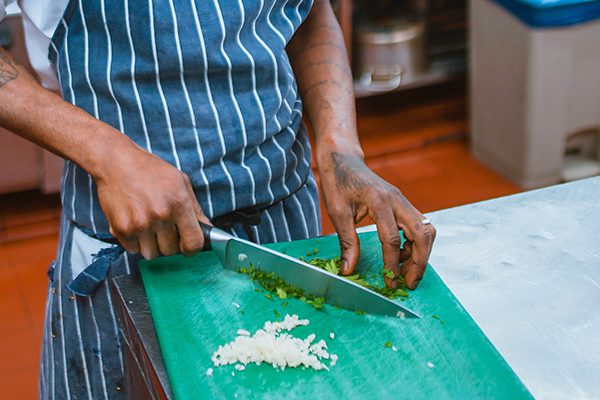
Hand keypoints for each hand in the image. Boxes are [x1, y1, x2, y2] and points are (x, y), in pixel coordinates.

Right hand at [93, 143, 209, 259]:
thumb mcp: (180, 182)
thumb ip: (195, 209)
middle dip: (169, 243)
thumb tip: (207, 229)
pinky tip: (135, 225)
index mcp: (179, 204)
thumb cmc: (149, 170)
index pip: (193, 243)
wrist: (115, 162)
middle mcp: (160, 216)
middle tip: (163, 228)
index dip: (192, 248)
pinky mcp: (120, 229)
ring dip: (151, 245)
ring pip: (151, 254)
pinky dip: (135, 242)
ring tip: (148, 226)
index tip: (187, 246)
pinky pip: (133, 249)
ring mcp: (139, 224)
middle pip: (171, 251)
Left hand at [318, 151, 434, 289]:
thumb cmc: (338, 182)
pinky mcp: (403, 203)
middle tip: (409, 283)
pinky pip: (418, 226)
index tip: (390, 283)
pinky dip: (415, 243)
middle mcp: (398, 200)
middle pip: (422, 233)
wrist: (343, 159)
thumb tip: (349, 269)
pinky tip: (400, 255)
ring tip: (405, 272)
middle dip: (420, 262)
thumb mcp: (337, 212)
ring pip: (426, 229)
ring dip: (421, 253)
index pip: (392, 239)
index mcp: (379, 201)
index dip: (392, 264)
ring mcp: (403, 201)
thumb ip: (346, 241)